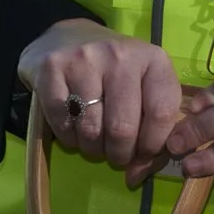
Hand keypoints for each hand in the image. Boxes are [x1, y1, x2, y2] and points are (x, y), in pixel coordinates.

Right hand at [18, 19, 182, 186]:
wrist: (67, 36)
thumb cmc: (113, 70)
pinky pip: (62, 123)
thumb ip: (152, 130)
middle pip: (123, 128)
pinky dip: (68, 138)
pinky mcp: (51, 68)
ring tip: (94, 142)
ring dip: (92, 149)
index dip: (154, 145)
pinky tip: (74, 130)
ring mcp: (84, 59)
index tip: (144, 153)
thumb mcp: (143, 88)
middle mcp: (121, 55)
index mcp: (153, 60)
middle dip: (120, 154)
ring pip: (91, 129)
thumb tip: (137, 176)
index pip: (162, 113)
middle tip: (116, 154)